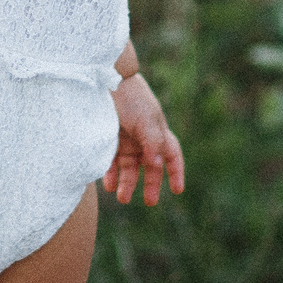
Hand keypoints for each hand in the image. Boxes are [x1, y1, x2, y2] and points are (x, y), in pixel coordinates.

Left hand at [104, 74, 185, 205]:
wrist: (105, 81)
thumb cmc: (131, 98)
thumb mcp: (147, 121)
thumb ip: (152, 143)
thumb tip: (155, 165)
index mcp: (158, 133)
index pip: (172, 156)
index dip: (175, 172)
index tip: (177, 190)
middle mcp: (143, 140)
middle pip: (150, 167)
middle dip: (150, 185)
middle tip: (149, 202)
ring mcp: (125, 140)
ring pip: (128, 168)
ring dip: (127, 183)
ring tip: (122, 197)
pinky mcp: (107, 139)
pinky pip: (109, 162)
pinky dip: (109, 174)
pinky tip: (108, 185)